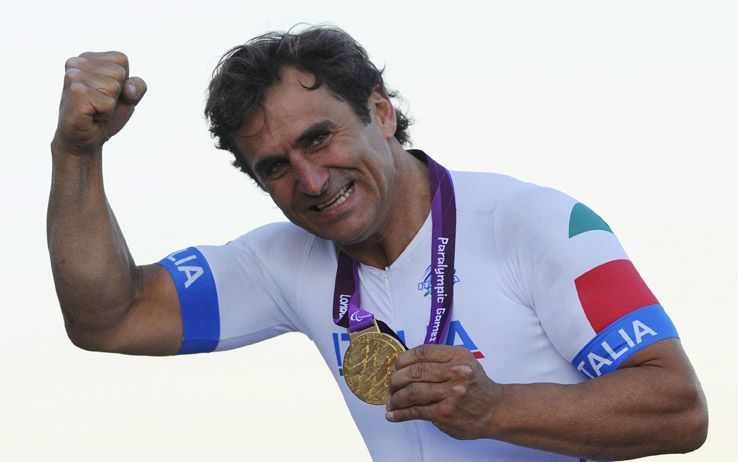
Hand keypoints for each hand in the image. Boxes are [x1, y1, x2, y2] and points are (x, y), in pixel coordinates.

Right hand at [53, 51, 145, 155]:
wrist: (85, 139)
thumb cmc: (103, 115)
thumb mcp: (128, 98)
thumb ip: (137, 86)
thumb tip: (128, 89)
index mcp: (87, 58)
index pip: (121, 59)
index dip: (123, 81)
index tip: (106, 93)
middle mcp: (76, 62)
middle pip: (119, 72)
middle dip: (116, 94)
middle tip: (99, 104)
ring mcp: (73, 76)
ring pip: (114, 86)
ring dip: (109, 105)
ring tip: (94, 109)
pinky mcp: (75, 93)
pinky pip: (108, 102)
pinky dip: (105, 114)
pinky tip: (90, 116)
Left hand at [386, 344, 503, 439]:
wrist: (494, 409)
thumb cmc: (474, 384)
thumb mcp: (463, 362)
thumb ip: (439, 359)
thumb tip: (404, 363)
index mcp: (457, 356)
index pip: (423, 352)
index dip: (403, 359)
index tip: (396, 366)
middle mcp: (455, 373)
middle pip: (415, 372)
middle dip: (396, 379)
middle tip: (391, 385)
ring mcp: (451, 394)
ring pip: (413, 392)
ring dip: (396, 397)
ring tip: (392, 401)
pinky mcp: (445, 413)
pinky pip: (416, 411)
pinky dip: (400, 413)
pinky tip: (392, 414)